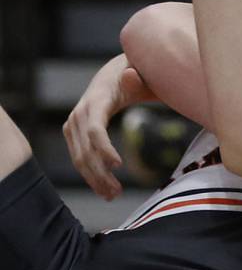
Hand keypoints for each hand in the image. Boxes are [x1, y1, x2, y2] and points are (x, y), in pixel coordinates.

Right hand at [63, 56, 154, 199]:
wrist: (112, 74)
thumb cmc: (134, 75)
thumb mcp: (140, 74)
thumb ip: (137, 77)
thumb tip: (130, 74)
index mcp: (98, 100)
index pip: (96, 130)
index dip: (105, 149)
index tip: (120, 165)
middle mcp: (80, 113)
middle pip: (85, 150)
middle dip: (100, 174)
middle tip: (118, 192)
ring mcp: (73, 124)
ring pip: (79, 158)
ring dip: (95, 179)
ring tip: (113, 195)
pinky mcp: (72, 133)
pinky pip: (79, 157)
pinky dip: (90, 174)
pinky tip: (104, 189)